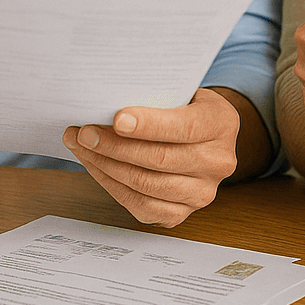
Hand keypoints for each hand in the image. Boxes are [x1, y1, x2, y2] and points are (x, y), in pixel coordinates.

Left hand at [63, 87, 241, 226]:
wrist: (202, 137)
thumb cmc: (184, 108)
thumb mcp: (182, 91)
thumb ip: (156, 96)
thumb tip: (108, 101)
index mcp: (222, 124)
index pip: (185, 127)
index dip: (149, 124)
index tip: (117, 119)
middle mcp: (218, 162)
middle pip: (160, 158)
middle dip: (114, 145)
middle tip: (84, 132)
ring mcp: (202, 193)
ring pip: (146, 184)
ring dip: (106, 165)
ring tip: (82, 147)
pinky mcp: (181, 213)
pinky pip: (141, 206)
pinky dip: (112, 186)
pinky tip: (96, 167)